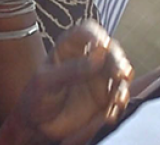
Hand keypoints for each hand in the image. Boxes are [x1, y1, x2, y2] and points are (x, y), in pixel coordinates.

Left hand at [0, 21, 132, 144]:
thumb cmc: (36, 97)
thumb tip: (99, 55)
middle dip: (117, 61)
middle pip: (110, 51)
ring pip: (120, 72)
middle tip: (119, 74)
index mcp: (70, 48)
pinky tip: (111, 115)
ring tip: (119, 100)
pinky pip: (118, 96)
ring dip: (123, 84)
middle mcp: (89, 59)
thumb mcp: (46, 82)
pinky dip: (119, 104)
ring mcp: (99, 78)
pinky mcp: (106, 97)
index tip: (102, 46)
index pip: (87, 31)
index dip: (96, 35)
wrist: (37, 127)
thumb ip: (71, 69)